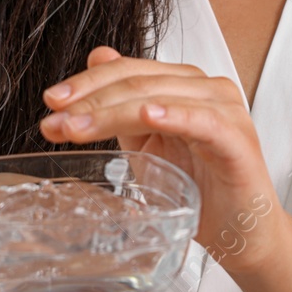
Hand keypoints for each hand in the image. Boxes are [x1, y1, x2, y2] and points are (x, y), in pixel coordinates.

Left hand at [39, 46, 282, 271]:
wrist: (240, 234)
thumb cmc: (198, 189)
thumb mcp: (147, 143)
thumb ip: (122, 106)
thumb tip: (96, 57)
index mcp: (184, 84)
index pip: (128, 70)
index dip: (87, 83)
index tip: (51, 102)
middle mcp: (207, 88)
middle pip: (139, 81)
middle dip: (90, 101)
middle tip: (55, 121)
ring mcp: (226, 110)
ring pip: (160, 98)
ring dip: (113, 112)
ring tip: (78, 129)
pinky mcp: (238, 140)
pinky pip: (202, 120)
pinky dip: (173, 115)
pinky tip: (148, 117)